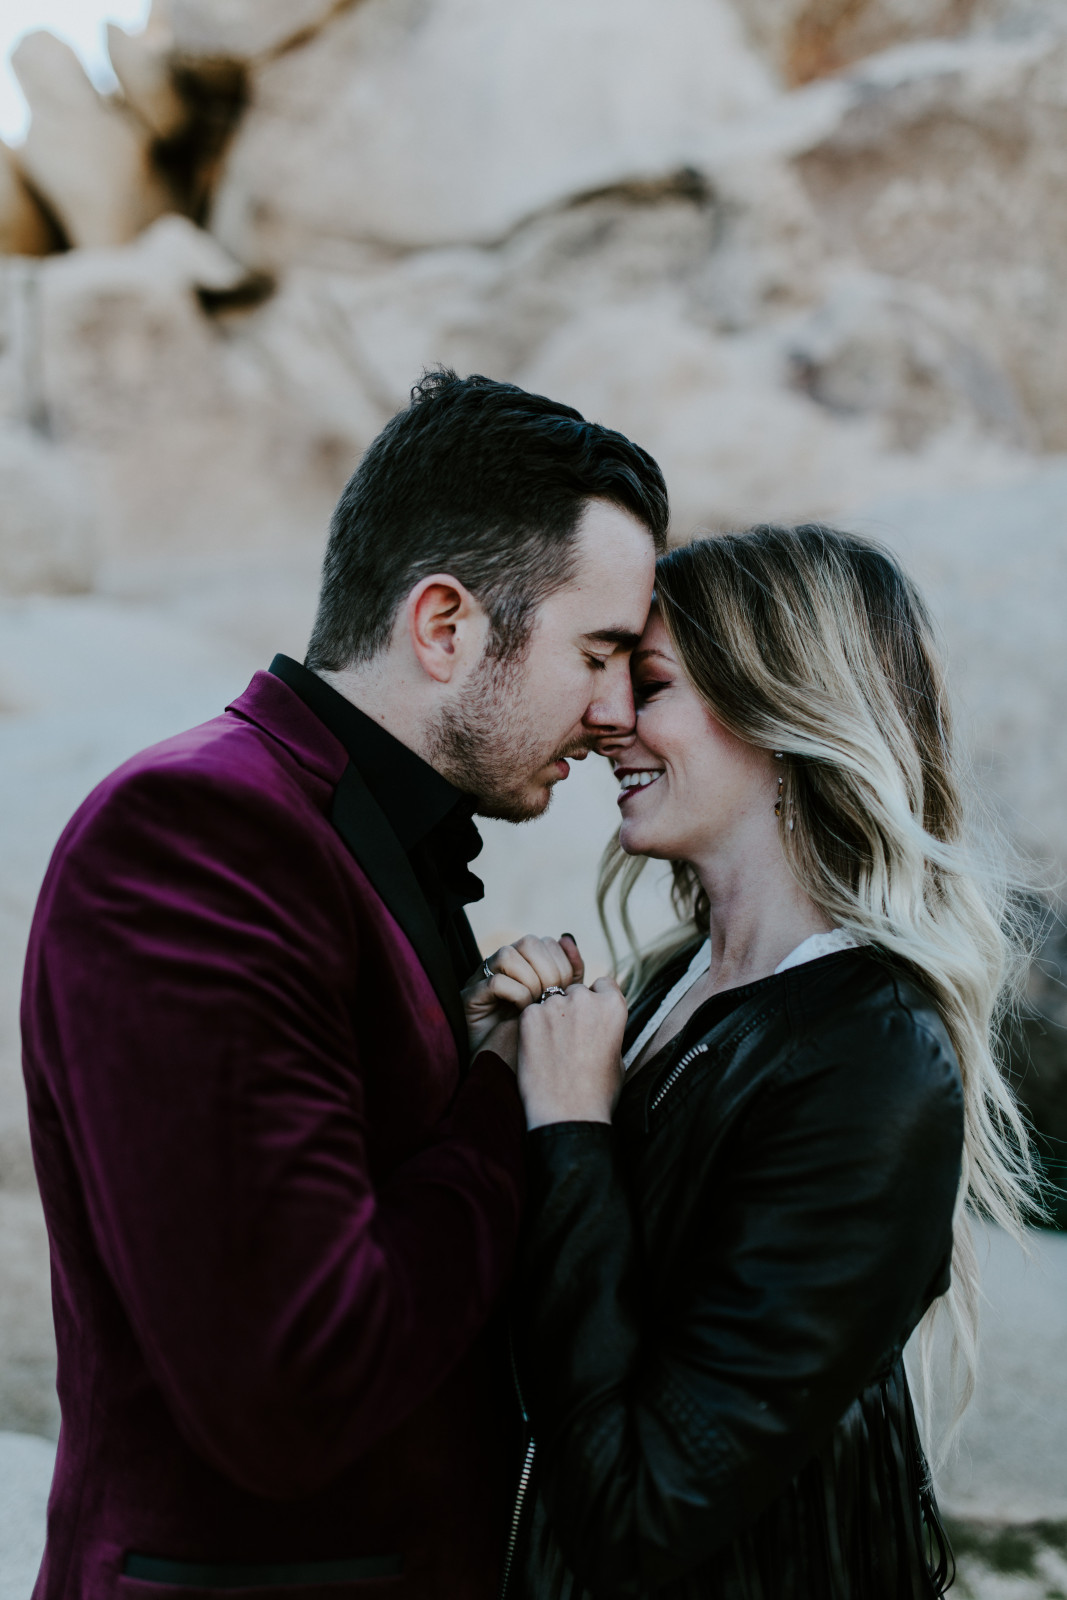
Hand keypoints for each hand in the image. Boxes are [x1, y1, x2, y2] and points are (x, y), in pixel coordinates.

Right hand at [463, 934, 584, 1055]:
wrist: (511, 1072)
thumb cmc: (537, 1038)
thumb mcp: (560, 1004)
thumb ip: (570, 974)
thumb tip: (568, 938)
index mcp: (525, 963)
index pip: (548, 943)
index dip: (563, 964)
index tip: (568, 991)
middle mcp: (503, 966)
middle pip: (529, 943)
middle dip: (549, 971)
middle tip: (553, 998)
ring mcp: (483, 978)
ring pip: (508, 955)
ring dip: (530, 981)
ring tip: (537, 1005)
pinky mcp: (470, 997)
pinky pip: (495, 981)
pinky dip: (515, 995)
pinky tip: (522, 1013)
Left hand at [517, 976, 626, 1129]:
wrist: (568, 1115)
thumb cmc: (598, 1093)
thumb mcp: (618, 1056)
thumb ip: (609, 1029)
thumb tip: (600, 1022)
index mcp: (613, 1006)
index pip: (603, 984)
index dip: (596, 1000)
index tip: (590, 1018)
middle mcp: (585, 999)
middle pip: (574, 991)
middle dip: (571, 1008)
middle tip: (568, 1038)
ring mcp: (555, 1005)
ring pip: (550, 1000)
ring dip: (551, 1017)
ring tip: (552, 1048)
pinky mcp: (530, 1016)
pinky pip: (531, 1013)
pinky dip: (532, 1027)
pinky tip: (537, 1051)